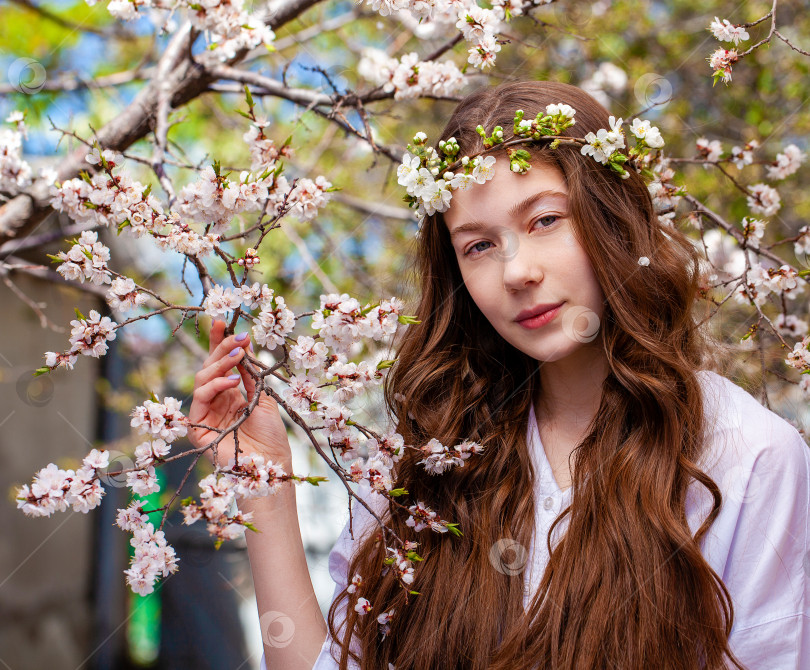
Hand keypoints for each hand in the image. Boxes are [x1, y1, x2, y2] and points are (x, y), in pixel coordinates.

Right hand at [188, 319, 291, 470]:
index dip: (218, 342)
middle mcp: (214, 402)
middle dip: (222, 348)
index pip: (219, 364)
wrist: (271, 465)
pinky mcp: (196, 428)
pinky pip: (200, 399)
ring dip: (220, 364)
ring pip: (202, 379)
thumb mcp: (263, 397)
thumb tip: (243, 346)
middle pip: (209, 367)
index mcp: (230, 395)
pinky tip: (232, 381)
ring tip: (238, 355)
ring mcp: (204, 414)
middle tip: (237, 337)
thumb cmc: (271, 436)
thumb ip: (250, 374)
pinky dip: (215, 386)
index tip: (221, 321)